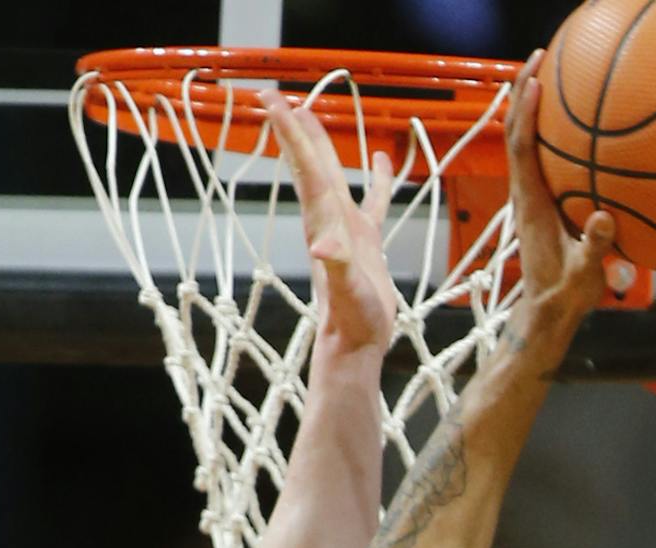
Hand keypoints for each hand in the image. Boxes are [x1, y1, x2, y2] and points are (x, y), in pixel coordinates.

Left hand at [261, 91, 399, 352]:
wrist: (356, 342)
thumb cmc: (351, 318)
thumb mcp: (347, 291)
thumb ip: (338, 266)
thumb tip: (325, 248)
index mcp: (324, 222)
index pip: (307, 167)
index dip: (291, 132)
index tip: (273, 101)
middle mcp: (330, 219)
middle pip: (310, 163)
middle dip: (294, 130)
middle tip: (276, 97)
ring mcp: (347, 228)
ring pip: (333, 175)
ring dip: (322, 146)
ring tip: (312, 114)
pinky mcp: (366, 241)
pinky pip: (373, 201)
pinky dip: (378, 180)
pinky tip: (382, 160)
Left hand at [505, 50, 628, 333]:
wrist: (546, 314)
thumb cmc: (564, 297)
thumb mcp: (584, 276)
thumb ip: (595, 247)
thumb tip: (604, 217)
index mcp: (532, 206)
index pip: (522, 149)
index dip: (526, 115)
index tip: (535, 82)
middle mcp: (524, 195)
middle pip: (516, 133)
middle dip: (523, 92)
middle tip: (540, 57)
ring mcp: (529, 197)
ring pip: (523, 141)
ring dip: (529, 106)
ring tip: (547, 72)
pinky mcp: (538, 202)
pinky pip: (536, 156)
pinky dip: (543, 130)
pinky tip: (565, 119)